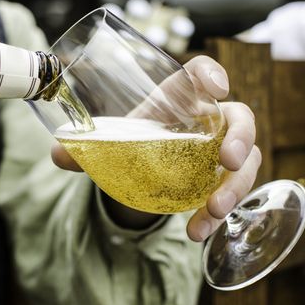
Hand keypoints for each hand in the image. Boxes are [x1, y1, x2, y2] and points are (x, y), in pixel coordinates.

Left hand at [51, 56, 260, 239]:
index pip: (200, 74)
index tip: (217, 88)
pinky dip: (217, 214)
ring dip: (234, 186)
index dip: (214, 74)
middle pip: (239, 118)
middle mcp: (206, 120)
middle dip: (240, 137)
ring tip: (213, 209)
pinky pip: (231, 193)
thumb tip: (57, 153)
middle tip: (227, 161)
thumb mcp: (113, 140)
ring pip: (246, 160)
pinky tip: (198, 231)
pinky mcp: (219, 179)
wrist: (143, 163)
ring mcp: (219, 150)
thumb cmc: (134, 138)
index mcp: (178, 98)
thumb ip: (86, 146)